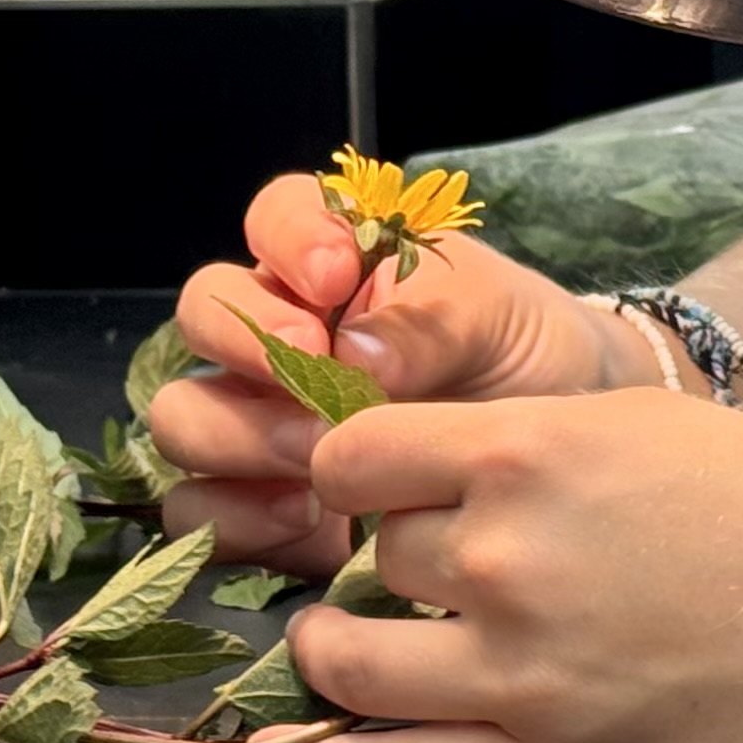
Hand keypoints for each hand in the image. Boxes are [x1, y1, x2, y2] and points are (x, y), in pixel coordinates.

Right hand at [151, 174, 656, 572]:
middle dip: (246, 341)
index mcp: (333, 261)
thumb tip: (353, 352)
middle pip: (203, 313)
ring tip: (318, 461)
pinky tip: (311, 526)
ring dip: (238, 436)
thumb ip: (435, 320)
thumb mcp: (501, 320)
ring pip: (184, 416)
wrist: (558, 464)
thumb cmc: (526, 359)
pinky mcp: (257, 507)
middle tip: (313, 373)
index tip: (334, 276)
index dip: (287, 239)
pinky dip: (239, 521)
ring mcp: (258, 420)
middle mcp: (276, 334)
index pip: (274, 216)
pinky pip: (198, 512)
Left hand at [241, 391, 742, 742]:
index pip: (357, 456)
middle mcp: (509, 559)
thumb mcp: (635, 421)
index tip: (365, 481)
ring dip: (332, 652)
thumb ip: (516, 439)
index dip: (350, 467)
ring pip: (354, 660)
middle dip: (388, 557)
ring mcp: (522, 672)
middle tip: (425, 563)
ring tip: (336, 646)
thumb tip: (409, 465)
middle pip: (373, 555)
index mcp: (529, 454)